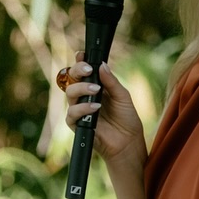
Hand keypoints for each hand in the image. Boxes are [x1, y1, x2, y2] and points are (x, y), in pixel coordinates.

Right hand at [59, 56, 146, 171]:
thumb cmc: (127, 119)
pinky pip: (72, 114)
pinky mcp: (77, 125)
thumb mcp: (123, 97)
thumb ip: (111, 82)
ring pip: (69, 94)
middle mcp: (84, 96)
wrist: (129, 142)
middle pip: (71, 78)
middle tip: (89, 70)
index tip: (82, 55)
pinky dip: (82, 108)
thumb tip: (102, 65)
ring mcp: (79, 110)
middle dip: (77, 70)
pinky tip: (95, 108)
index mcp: (94, 87)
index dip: (79, 62)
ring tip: (96, 91)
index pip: (82, 71)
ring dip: (81, 89)